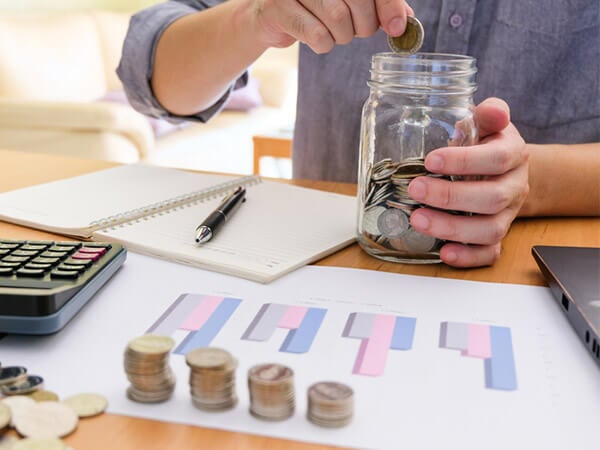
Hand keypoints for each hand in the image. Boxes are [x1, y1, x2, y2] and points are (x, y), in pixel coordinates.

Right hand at [250, 0, 413, 52]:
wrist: (270, 15)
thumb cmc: (315, 6)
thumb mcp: (350, 3)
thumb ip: (378, 5)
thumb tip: (403, 20)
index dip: (389, 4)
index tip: (397, 27)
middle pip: (358, 0)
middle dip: (364, 25)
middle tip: (357, 31)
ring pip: (338, 19)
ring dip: (342, 36)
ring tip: (333, 32)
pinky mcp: (277, 7)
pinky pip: (317, 35)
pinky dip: (323, 45)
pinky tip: (317, 39)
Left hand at [407, 98, 529, 267]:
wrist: (505, 168)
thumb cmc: (487, 142)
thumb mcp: (487, 122)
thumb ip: (487, 113)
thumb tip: (490, 108)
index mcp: (513, 154)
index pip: (497, 159)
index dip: (464, 162)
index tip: (430, 161)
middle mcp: (514, 187)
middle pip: (492, 199)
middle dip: (450, 197)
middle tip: (415, 190)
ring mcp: (507, 214)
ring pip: (490, 230)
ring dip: (452, 228)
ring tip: (418, 219)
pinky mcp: (497, 235)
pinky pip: (490, 253)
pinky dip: (468, 257)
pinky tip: (444, 253)